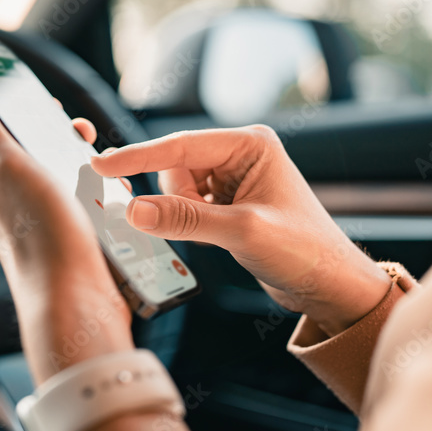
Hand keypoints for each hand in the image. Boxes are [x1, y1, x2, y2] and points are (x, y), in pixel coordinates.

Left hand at [0, 73, 133, 383]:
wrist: (79, 306)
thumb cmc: (40, 239)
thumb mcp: (5, 166)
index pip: (12, 137)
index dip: (33, 116)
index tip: (54, 107)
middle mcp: (22, 207)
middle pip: (50, 158)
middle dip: (71, 143)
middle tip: (85, 141)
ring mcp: (54, 227)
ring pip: (79, 183)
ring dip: (97, 172)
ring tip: (106, 175)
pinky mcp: (84, 246)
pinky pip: (100, 211)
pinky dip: (112, 201)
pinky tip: (118, 204)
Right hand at [91, 126, 389, 335]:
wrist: (331, 285)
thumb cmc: (304, 251)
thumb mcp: (241, 232)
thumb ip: (184, 219)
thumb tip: (133, 210)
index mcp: (250, 144)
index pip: (180, 146)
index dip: (138, 157)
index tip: (100, 165)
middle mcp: (240, 154)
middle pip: (175, 167)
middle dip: (174, 199)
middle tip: (198, 224)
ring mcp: (232, 178)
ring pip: (176, 189)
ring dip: (182, 214)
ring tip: (222, 235)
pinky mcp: (227, 202)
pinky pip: (186, 205)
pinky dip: (186, 222)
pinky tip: (214, 238)